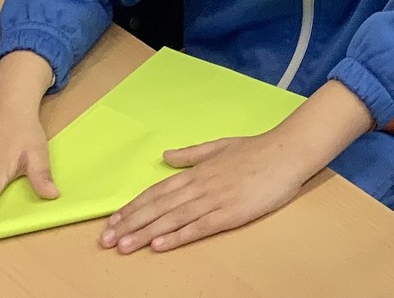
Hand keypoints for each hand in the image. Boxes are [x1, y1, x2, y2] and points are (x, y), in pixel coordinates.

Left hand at [100, 130, 309, 254]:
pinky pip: (199, 227)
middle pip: (158, 207)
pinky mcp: (230, 213)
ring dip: (146, 233)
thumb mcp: (219, 146)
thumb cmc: (255, 149)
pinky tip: (160, 245)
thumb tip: (165, 156)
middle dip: (130, 224)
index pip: (157, 192)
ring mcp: (214, 200)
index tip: (112, 221)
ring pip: (173, 219)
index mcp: (196, 171)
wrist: (286, 152)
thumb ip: (191, 155)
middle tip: (106, 241)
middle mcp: (200, 185)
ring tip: (124, 246)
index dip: (133, 207)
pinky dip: (178, 236)